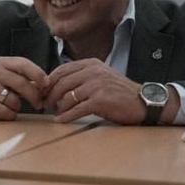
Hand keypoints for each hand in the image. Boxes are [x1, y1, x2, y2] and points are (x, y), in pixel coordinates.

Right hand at [0, 56, 49, 119]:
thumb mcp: (3, 75)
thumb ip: (22, 77)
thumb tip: (46, 85)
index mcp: (1, 62)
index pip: (24, 64)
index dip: (38, 74)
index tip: (47, 84)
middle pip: (21, 84)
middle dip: (34, 96)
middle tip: (39, 104)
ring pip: (14, 101)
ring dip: (18, 107)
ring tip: (12, 107)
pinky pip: (4, 112)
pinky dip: (10, 115)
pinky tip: (6, 113)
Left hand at [43, 59, 159, 124]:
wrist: (142, 102)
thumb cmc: (119, 92)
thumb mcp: (101, 77)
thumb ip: (82, 77)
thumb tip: (57, 86)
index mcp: (91, 64)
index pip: (62, 69)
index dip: (49, 82)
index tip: (42, 91)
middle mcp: (93, 71)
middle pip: (61, 83)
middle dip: (49, 95)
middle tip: (44, 104)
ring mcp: (97, 85)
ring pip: (67, 96)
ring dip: (58, 107)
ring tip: (55, 112)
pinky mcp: (100, 100)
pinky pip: (77, 109)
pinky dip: (66, 116)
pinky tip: (60, 120)